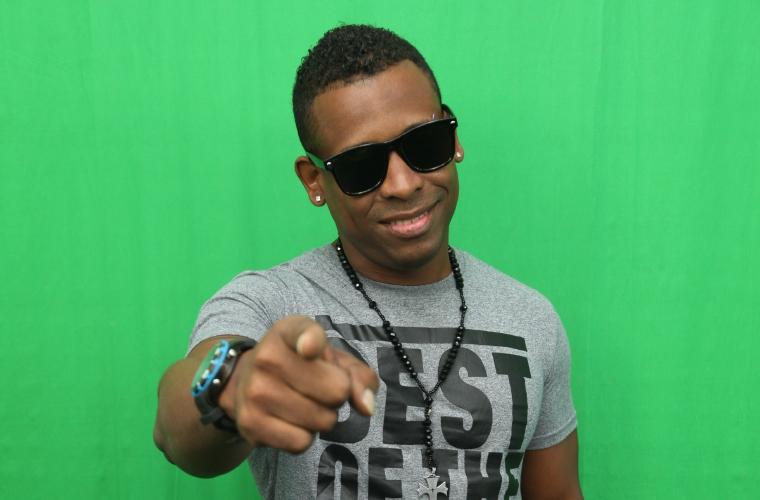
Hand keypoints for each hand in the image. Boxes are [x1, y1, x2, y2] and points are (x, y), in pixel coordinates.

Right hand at [218, 315, 378, 452]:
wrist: (244, 383)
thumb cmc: (300, 366)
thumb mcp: (331, 358)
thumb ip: (358, 375)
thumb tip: (366, 407)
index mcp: (288, 331)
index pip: (304, 334)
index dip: (312, 342)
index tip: (310, 348)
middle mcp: (267, 357)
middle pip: (336, 392)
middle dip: (337, 396)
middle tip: (319, 388)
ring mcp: (255, 391)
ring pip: (322, 421)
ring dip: (322, 418)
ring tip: (305, 403)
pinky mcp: (250, 423)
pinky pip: (301, 443)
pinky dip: (304, 437)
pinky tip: (291, 421)